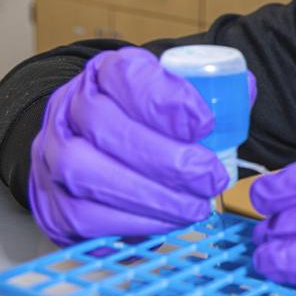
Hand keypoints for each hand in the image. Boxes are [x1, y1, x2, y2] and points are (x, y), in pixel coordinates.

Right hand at [28, 47, 248, 244]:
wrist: (97, 153)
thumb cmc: (148, 125)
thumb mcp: (177, 98)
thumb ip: (212, 93)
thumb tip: (244, 89)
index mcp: (103, 74)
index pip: (124, 74)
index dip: (166, 100)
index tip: (205, 124)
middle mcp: (68, 108)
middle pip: (103, 125)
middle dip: (165, 158)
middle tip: (210, 177)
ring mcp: (51, 154)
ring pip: (84, 171)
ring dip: (148, 194)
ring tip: (195, 206)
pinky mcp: (50, 201)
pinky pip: (81, 216)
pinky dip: (130, 222)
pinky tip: (167, 222)